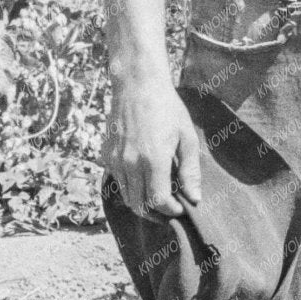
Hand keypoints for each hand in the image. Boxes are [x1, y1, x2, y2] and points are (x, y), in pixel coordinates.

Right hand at [103, 75, 201, 217]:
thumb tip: (194, 198)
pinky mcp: (107, 155)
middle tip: (170, 210)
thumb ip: (190, 171)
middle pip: (139, 205)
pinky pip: (117, 182)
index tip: (181, 208)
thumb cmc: (167, 108)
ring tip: (158, 199)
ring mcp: (115, 160)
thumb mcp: (187, 137)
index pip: (158, 201)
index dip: (171, 210)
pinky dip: (130, 189)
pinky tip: (143, 181)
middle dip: (156, 214)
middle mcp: (131, 163)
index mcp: (153, 159)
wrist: (137, 85)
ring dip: (142, 203)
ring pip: (126, 197)